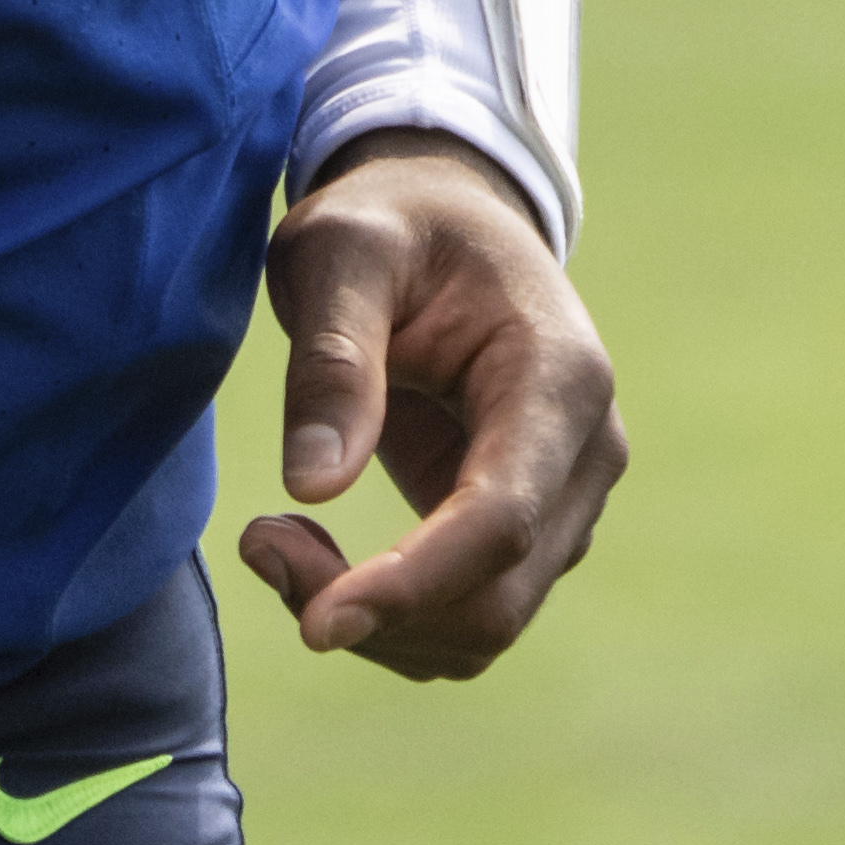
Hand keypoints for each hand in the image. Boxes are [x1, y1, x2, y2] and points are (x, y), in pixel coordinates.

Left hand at [234, 133, 625, 678]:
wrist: (444, 218)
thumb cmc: (390, 223)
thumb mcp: (341, 253)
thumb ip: (332, 360)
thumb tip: (312, 486)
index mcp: (559, 378)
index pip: (502, 518)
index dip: (413, 585)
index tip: (314, 622)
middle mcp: (587, 453)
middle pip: (498, 597)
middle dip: (376, 610)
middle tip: (257, 544)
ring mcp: (565, 499)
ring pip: (482, 626)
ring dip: (375, 623)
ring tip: (272, 541)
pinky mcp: (525, 528)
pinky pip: (464, 613)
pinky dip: (387, 616)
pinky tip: (312, 552)